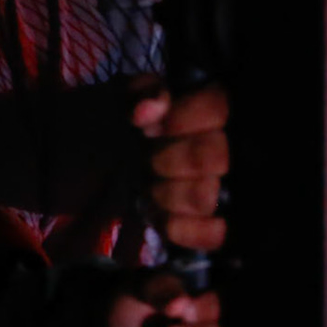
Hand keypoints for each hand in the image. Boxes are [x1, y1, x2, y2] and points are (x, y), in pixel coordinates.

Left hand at [132, 84, 229, 251]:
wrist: (99, 166)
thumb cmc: (119, 124)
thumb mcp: (121, 96)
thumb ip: (139, 91)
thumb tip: (147, 110)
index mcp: (212, 107)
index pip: (217, 107)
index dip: (182, 118)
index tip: (148, 129)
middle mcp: (227, 146)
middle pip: (214, 156)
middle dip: (169, 159)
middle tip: (147, 160)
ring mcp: (224, 188)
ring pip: (207, 196)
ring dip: (167, 193)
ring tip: (149, 185)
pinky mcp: (214, 226)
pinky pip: (213, 234)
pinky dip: (177, 227)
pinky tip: (156, 213)